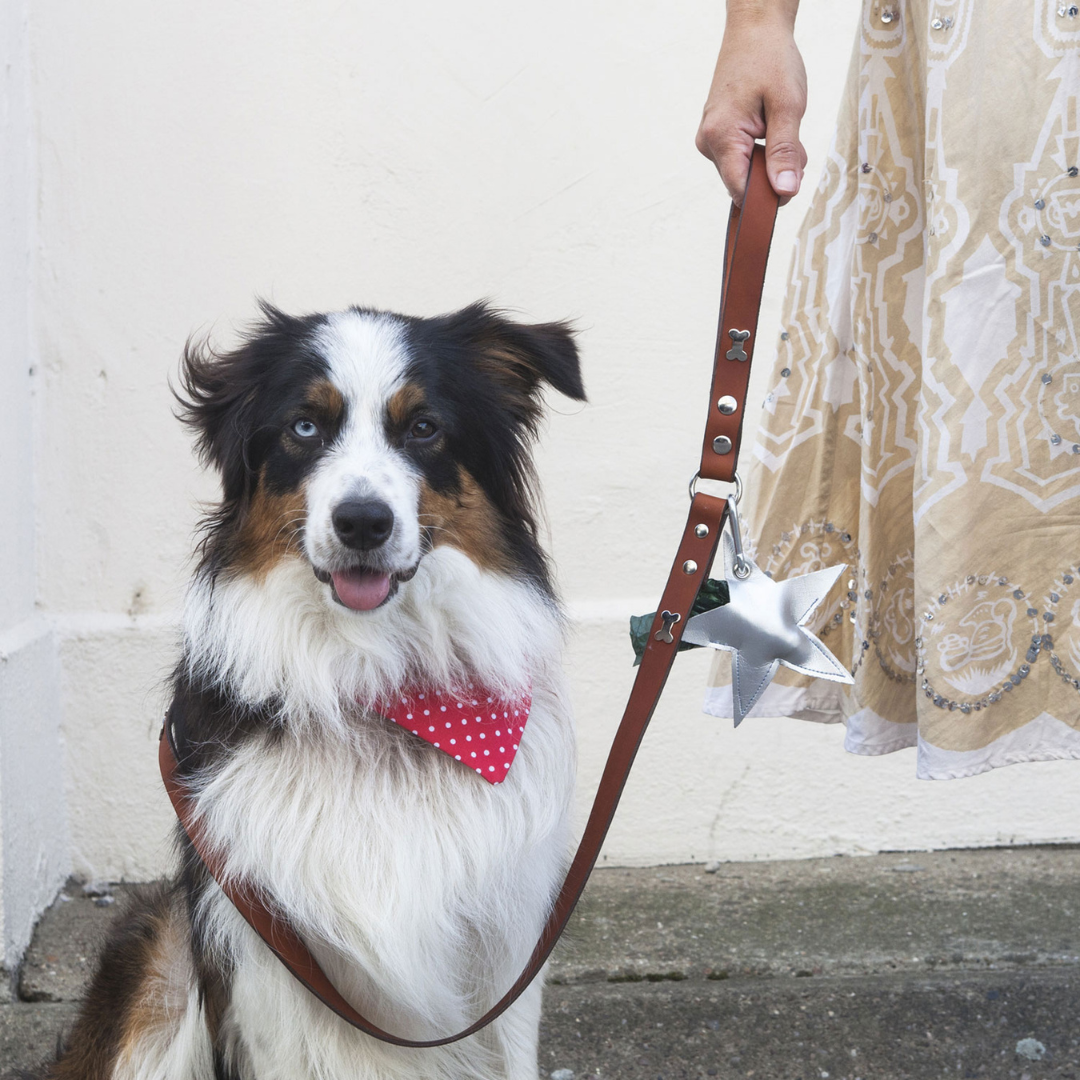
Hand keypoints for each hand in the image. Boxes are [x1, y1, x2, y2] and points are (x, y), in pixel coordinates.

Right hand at [695, 6, 806, 204]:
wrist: (755, 29)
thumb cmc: (770, 59)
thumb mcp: (788, 107)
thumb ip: (786, 152)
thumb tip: (785, 190)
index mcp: (721, 137)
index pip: (740, 190)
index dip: (766, 198)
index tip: (791, 190)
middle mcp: (708, 142)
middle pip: (743, 183)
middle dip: (773, 174)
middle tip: (795, 147)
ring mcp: (710, 139)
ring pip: (744, 171)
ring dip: (770, 162)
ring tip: (781, 128)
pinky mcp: (717, 134)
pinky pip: (741, 158)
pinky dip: (761, 152)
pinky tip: (770, 128)